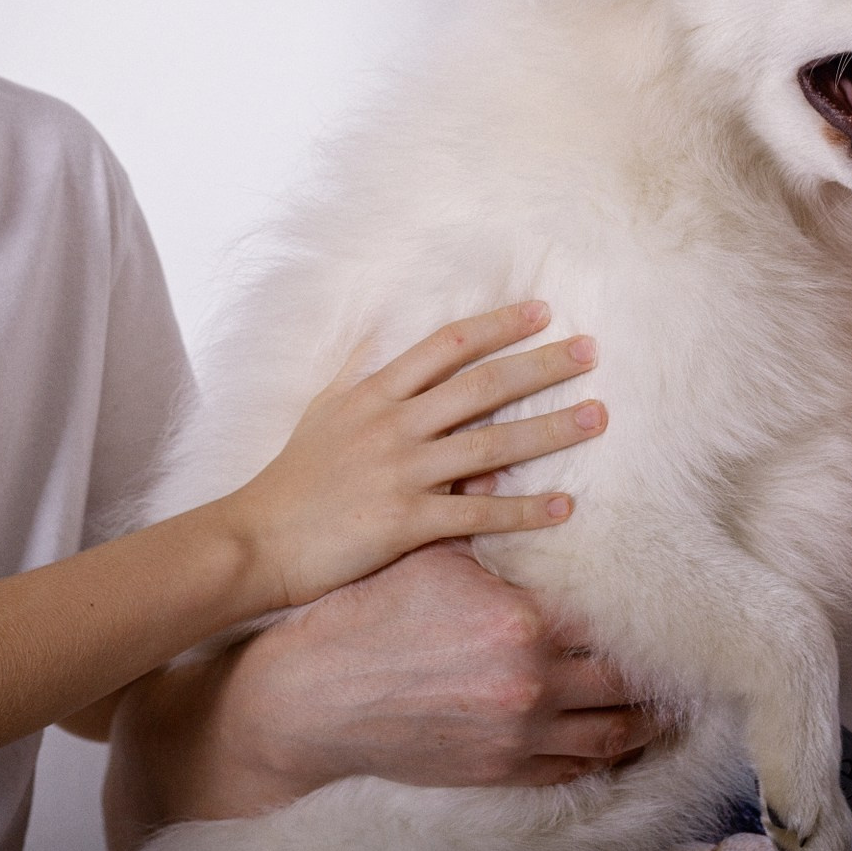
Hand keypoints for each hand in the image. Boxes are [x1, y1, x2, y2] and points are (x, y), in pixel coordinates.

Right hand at [222, 302, 604, 611]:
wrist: (255, 540)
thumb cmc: (290, 477)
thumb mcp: (322, 408)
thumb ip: (359, 369)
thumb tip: (384, 327)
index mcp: (375, 393)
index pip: (447, 345)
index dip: (497, 325)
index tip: (541, 310)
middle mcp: (393, 425)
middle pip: (482, 385)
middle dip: (541, 365)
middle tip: (591, 349)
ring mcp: (401, 472)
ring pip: (491, 443)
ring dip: (550, 430)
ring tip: (597, 416)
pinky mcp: (406, 522)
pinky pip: (478, 512)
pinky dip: (525, 510)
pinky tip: (564, 507)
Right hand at [231, 543, 659, 792]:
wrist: (315, 699)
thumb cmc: (367, 616)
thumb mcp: (427, 552)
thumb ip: (481, 511)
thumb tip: (510, 457)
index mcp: (522, 618)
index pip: (609, 610)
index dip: (643, 601)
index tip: (673, 594)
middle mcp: (532, 679)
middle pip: (624, 673)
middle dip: (659, 663)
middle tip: (693, 651)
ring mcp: (520, 732)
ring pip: (613, 730)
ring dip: (648, 719)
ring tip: (673, 704)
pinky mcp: (502, 769)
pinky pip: (575, 768)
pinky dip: (606, 756)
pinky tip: (622, 742)